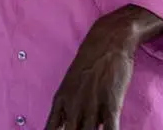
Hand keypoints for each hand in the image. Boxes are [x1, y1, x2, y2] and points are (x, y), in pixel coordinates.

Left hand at [45, 6, 162, 129]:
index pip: (51, 127)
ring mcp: (92, 105)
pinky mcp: (111, 104)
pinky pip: (110, 129)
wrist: (107, 41)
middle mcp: (74, 105)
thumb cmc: (89, 63)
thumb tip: (66, 124)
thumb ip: (68, 106)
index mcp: (61, 100)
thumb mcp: (71, 84)